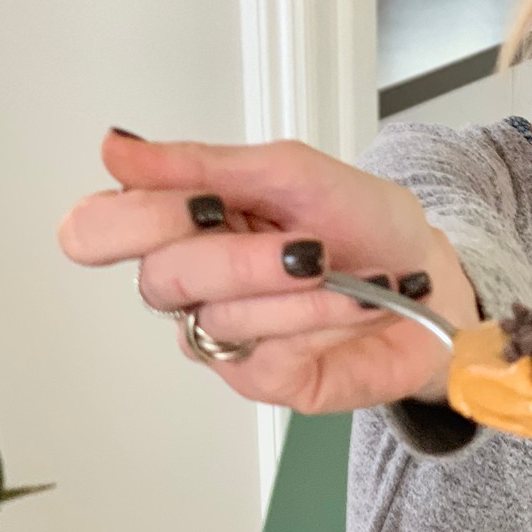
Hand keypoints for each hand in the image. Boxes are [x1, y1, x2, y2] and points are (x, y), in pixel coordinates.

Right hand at [58, 131, 480, 412]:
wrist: (430, 277)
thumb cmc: (364, 224)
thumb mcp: (293, 173)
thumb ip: (206, 165)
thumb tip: (118, 152)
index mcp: (185, 223)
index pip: (101, 229)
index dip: (133, 219)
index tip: (200, 205)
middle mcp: (193, 284)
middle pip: (160, 279)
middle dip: (239, 257)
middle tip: (304, 244)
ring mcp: (223, 337)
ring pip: (220, 318)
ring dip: (298, 291)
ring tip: (348, 273)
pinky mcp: (263, 379)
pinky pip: (264, 356)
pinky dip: (320, 322)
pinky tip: (354, 306)